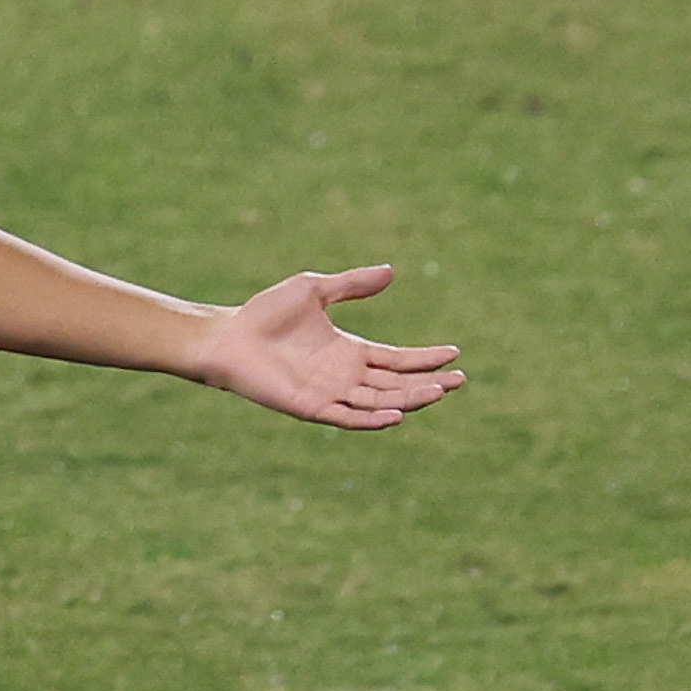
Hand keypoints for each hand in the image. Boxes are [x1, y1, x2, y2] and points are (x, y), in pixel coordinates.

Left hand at [188, 264, 463, 428]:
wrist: (229, 336)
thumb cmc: (265, 313)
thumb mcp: (315, 290)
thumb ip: (352, 285)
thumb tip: (392, 271)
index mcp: (349, 351)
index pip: (397, 359)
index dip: (425, 358)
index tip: (454, 354)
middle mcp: (344, 376)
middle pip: (396, 384)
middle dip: (429, 383)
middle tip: (462, 379)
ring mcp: (330, 393)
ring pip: (380, 402)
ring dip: (410, 399)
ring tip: (440, 392)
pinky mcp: (311, 407)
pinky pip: (348, 417)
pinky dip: (373, 419)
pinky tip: (397, 414)